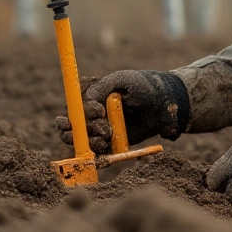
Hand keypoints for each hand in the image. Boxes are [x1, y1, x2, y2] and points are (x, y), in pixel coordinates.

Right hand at [54, 70, 189, 153]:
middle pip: (68, 125)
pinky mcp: (106, 143)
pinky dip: (95, 150)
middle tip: (102, 126)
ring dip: (89, 139)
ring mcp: (97, 129)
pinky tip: (107, 143)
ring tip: (108, 133)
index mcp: (90, 96)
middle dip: (78, 129)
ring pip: (78, 140)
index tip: (100, 111)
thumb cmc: (143, 87)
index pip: (71, 106)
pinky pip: (92, 152)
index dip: (78, 111)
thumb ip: (101, 87)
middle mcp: (90, 113)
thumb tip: (86, 102)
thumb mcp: (122, 80)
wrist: (163, 105)